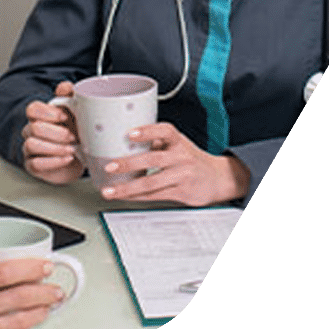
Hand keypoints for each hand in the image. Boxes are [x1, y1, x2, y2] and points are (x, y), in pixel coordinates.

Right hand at [20, 81, 84, 184]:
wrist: (79, 157)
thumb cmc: (75, 132)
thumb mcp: (77, 111)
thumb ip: (70, 95)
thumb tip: (65, 87)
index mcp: (40, 116)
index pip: (33, 109)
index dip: (49, 113)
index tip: (66, 117)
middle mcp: (31, 131)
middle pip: (35, 128)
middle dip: (58, 133)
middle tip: (74, 137)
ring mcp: (30, 149)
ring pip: (32, 144)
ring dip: (56, 148)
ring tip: (71, 150)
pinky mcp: (33, 166)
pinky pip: (36, 164)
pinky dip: (54, 162)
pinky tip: (67, 159)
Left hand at [99, 122, 250, 206]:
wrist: (218, 178)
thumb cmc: (190, 158)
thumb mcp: (177, 144)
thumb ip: (155, 142)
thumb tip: (123, 141)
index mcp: (178, 141)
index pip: (164, 131)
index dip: (147, 131)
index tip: (130, 133)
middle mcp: (181, 157)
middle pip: (153, 160)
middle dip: (128, 164)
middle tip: (109, 167)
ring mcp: (182, 175)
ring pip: (151, 182)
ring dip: (128, 188)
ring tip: (110, 190)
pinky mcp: (181, 192)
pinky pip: (155, 195)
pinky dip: (137, 197)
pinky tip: (124, 196)